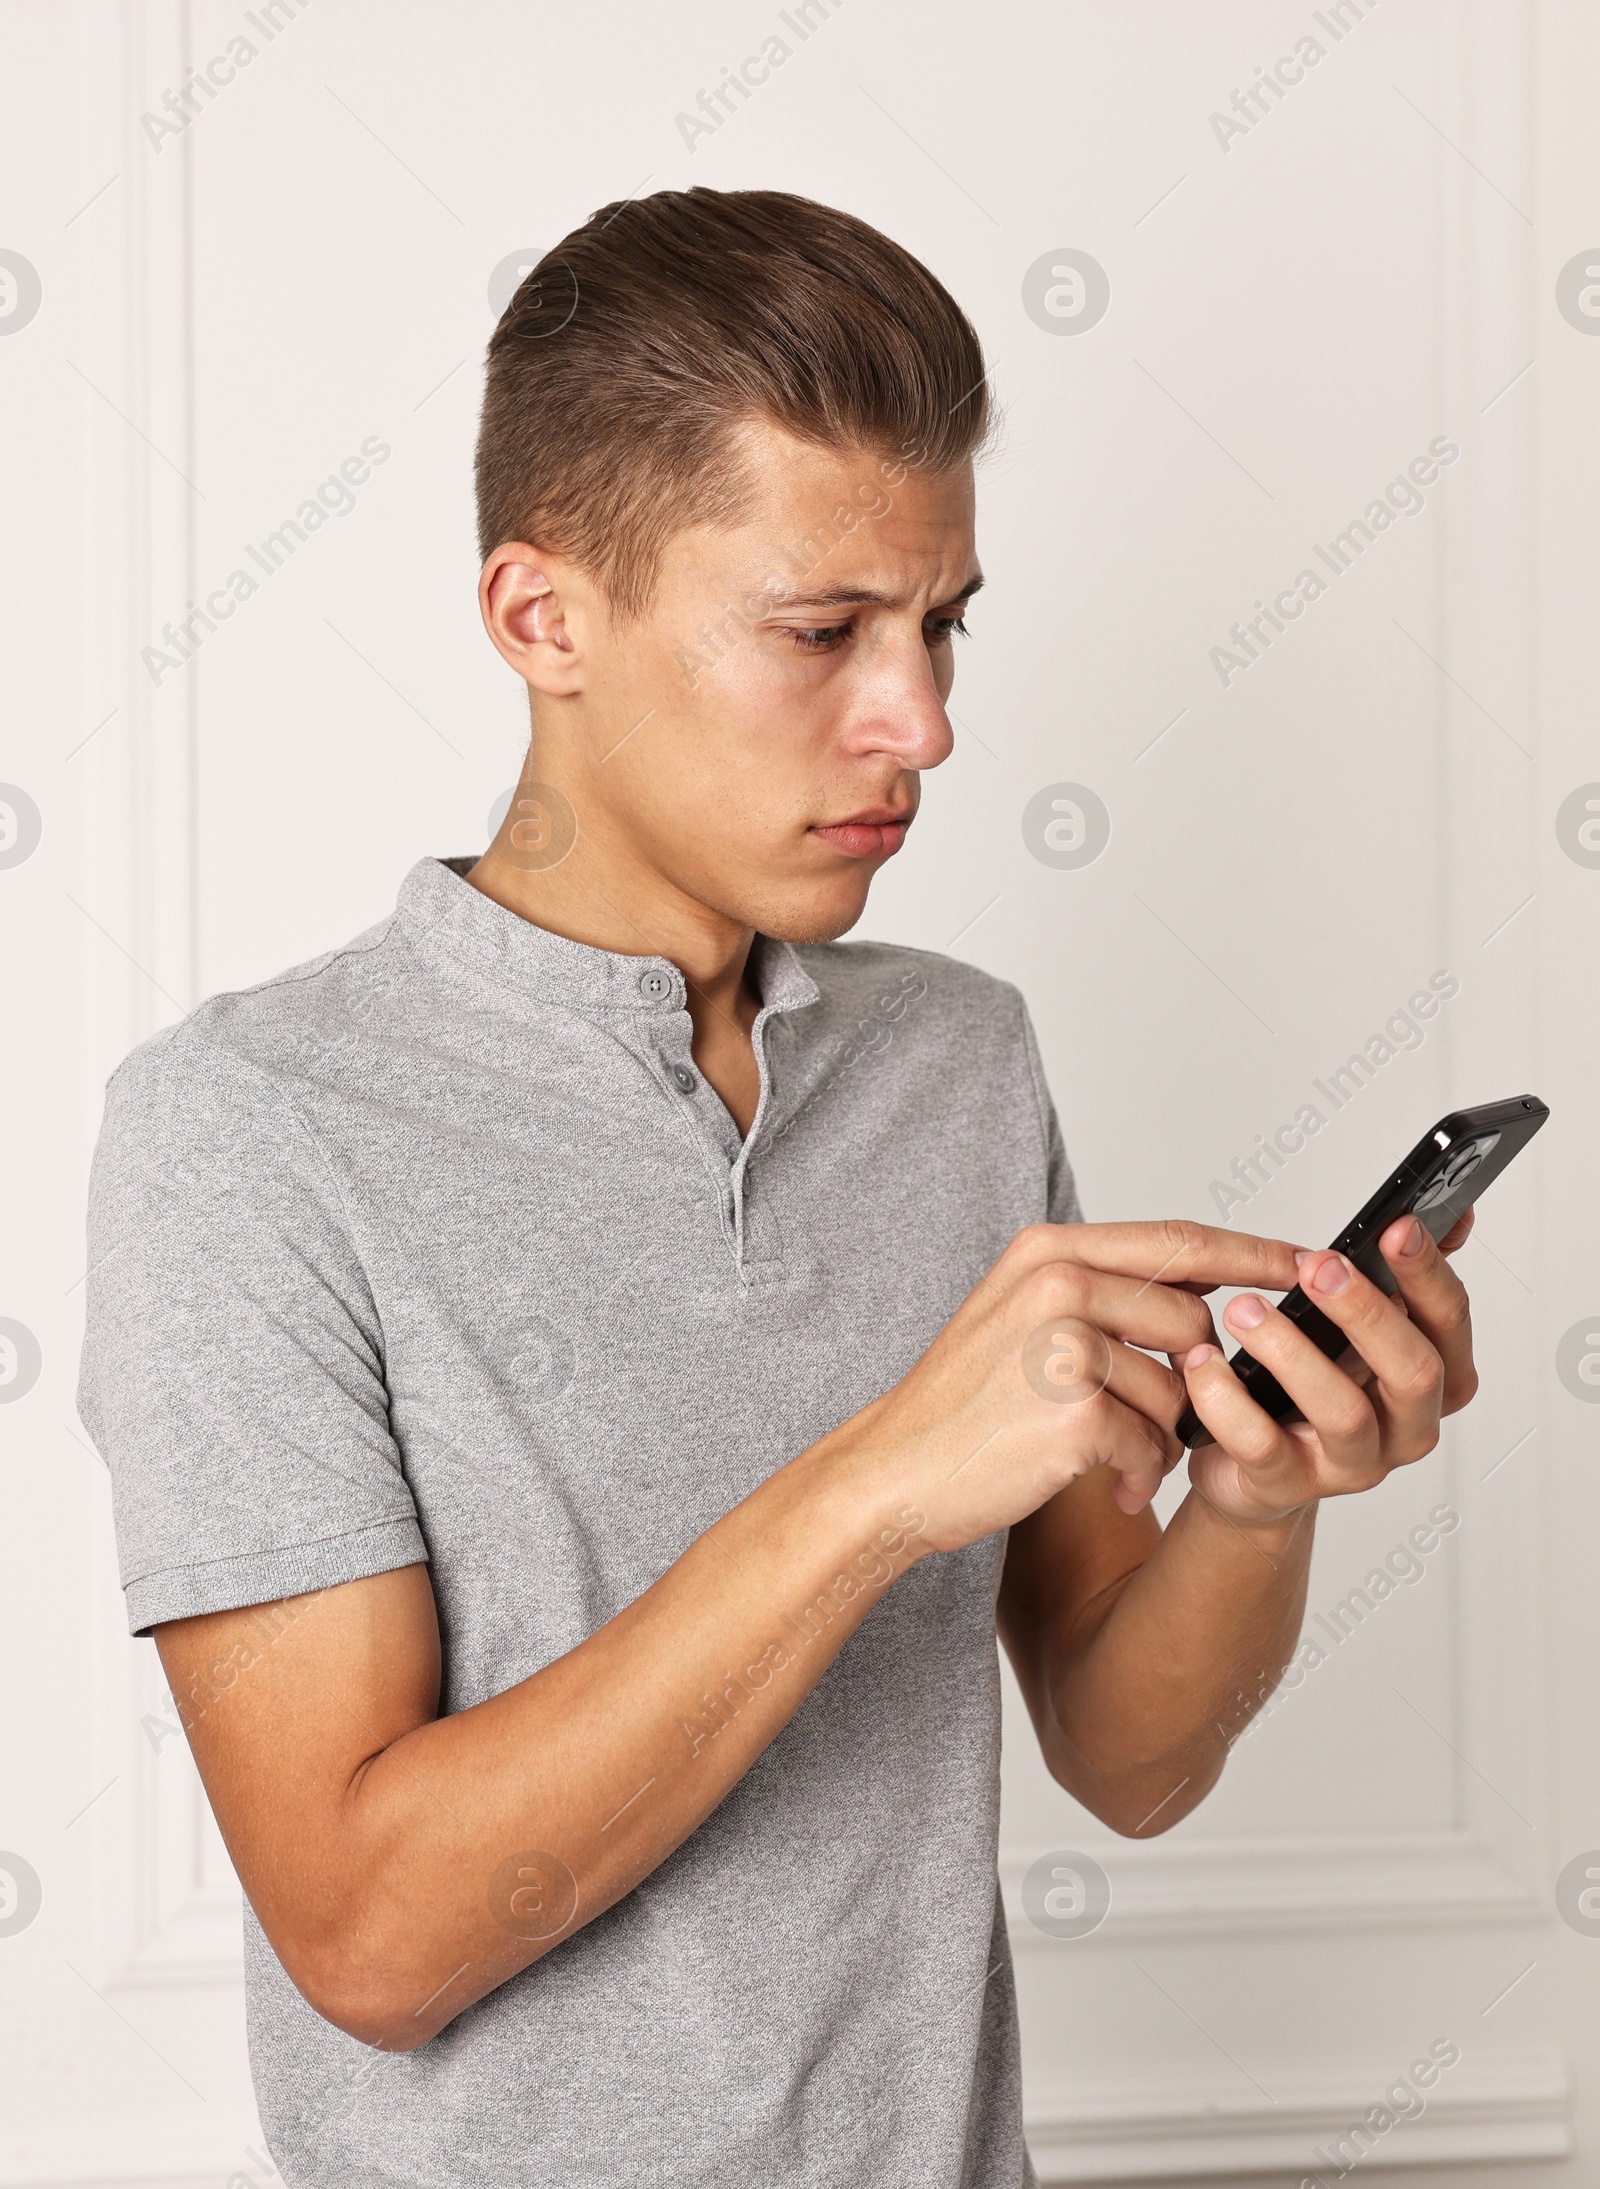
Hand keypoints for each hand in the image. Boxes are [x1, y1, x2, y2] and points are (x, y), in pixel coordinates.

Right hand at [849, 1220, 1302, 1552]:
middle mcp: (1058, 1284)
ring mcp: (1064, 1345)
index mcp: (1049, 1252)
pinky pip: (1152, 1446)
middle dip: (1188, 1382)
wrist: (896, 1472)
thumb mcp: (1020, 1316)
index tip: (1306, 1263)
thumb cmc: (964, 1404)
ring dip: (1157, 1438)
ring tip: (1105, 1457)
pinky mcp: (1074, 1413)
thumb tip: (1203, 1297)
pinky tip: (1098, 1483)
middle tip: (1141, 1421)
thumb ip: (1102, 1291)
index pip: (1177, 1240)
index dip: (1250, 1254)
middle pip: (1191, 1323)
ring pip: (1177, 1391)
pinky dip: (1135, 1475)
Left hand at [1180, 1210, 1475, 1528]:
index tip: (1397, 1227)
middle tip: (1318, 1266)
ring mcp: (1351, 1464)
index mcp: (1433, 1377)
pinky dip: (1228, 1400)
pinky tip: (1202, 1362)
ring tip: (1243, 1309)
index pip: (1448, 1322)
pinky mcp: (1288, 1486)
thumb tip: (1444, 1215)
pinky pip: (1262, 1446)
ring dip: (1291, 1351)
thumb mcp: (1350, 1326)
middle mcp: (1406, 1427)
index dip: (1428, 1274)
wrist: (1249, 1468)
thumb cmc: (1304, 1384)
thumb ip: (1392, 1275)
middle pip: (1414, 1372)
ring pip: (1342, 1412)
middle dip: (1366, 1312)